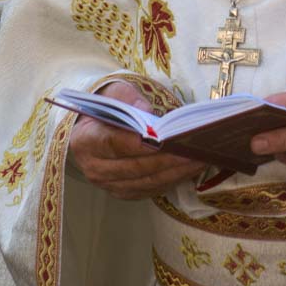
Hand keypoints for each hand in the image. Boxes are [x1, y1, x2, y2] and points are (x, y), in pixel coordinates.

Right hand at [68, 82, 204, 198]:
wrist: (95, 126)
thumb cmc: (108, 106)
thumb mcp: (115, 93)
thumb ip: (130, 100)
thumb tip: (149, 115)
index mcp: (84, 140)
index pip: (113, 144)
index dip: (138, 144)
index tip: (163, 140)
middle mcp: (93, 168)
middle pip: (135, 167)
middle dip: (167, 159)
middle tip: (195, 150)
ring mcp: (108, 184)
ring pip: (146, 182)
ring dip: (175, 172)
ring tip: (201, 159)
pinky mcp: (124, 192)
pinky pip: (151, 189)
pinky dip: (172, 179)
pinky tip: (191, 168)